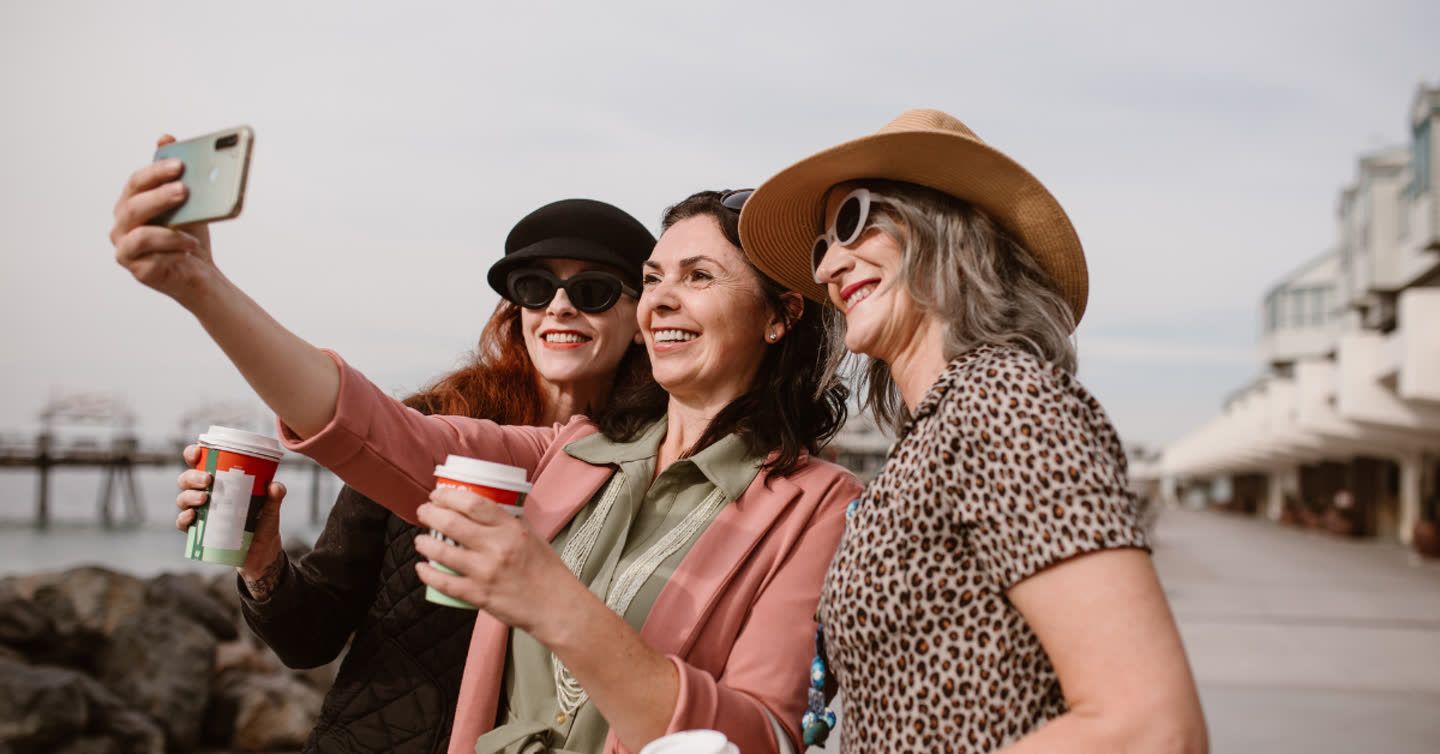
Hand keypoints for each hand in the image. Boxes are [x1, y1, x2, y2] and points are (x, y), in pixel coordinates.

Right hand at [110, 135, 217, 306]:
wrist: (200, 273)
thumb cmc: (190, 235)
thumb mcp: (190, 203)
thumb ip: (177, 174)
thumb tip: (165, 137)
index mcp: (132, 202)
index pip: (137, 182)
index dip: (156, 171)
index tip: (180, 164)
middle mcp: (122, 224)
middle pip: (133, 204)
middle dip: (159, 195)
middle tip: (185, 189)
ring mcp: (125, 248)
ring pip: (138, 231)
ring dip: (167, 227)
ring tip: (190, 226)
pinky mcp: (136, 269)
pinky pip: (149, 256)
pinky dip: (171, 248)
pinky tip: (190, 245)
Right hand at [175, 444, 285, 582]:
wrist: (261, 554)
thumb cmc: (263, 525)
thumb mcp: (271, 510)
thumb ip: (274, 498)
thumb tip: (275, 486)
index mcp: (221, 483)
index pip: (201, 464)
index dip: (193, 454)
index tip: (197, 452)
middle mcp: (207, 495)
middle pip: (186, 480)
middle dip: (192, 476)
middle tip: (208, 479)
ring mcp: (201, 513)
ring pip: (182, 498)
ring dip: (189, 495)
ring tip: (204, 498)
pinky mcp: (199, 532)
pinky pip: (183, 523)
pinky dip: (183, 518)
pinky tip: (192, 516)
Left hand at [414, 487, 585, 640]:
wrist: (556, 606)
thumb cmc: (546, 570)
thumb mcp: (532, 535)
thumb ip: (508, 523)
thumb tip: (483, 512)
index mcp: (511, 528)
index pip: (473, 503)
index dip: (448, 496)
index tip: (437, 495)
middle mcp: (497, 547)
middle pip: (451, 522)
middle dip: (429, 514)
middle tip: (423, 512)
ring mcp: (485, 572)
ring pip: (442, 552)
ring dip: (424, 543)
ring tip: (421, 540)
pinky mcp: (479, 595)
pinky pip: (444, 582)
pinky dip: (428, 574)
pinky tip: (422, 568)